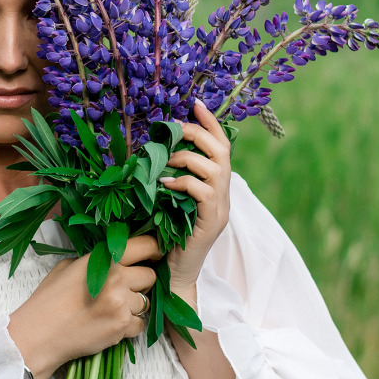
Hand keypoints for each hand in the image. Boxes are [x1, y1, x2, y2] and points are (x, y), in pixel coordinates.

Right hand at [7, 235, 160, 378]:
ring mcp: (121, 303)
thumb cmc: (49, 299)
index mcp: (103, 258)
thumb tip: (115, 258)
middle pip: (150, 276)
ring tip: (109, 310)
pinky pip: (140, 324)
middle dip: (140, 283)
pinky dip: (128, 326)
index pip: (144, 245)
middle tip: (122, 290)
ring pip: (146, 302)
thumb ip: (95, 260)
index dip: (154, 249)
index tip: (155, 255)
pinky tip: (108, 325)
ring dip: (133, 307)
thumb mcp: (68, 267)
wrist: (39, 333)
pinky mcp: (122, 326)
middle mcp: (116, 277)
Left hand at [160, 98, 230, 299]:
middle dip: (199, 134)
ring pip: (215, 169)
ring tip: (167, 160)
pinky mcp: (211, 223)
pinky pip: (203, 192)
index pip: (221, 147)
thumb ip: (171, 178)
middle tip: (175, 129)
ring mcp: (220, 210)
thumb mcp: (168, 200)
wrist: (174, 275)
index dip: (211, 124)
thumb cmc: (167, 237)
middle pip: (223, 152)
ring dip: (188, 158)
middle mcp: (223, 195)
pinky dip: (183, 183)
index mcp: (215, 187)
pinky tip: (164, 184)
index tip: (196, 104)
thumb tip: (155, 151)